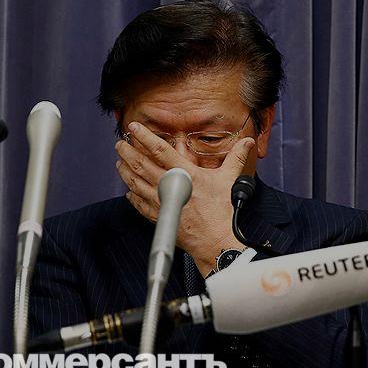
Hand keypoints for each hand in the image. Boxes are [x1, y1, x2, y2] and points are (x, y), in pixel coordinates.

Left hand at [115, 121, 254, 275]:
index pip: (160, 150)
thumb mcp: (230, 179)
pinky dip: (132, 196)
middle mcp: (171, 186)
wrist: (215, 240)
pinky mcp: (159, 217)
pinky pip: (140, 204)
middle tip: (120, 143)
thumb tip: (247, 143)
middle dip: (128, 152)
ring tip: (120, 162)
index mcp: (186, 173)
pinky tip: (129, 190)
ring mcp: (162, 202)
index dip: (145, 137)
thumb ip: (236, 157)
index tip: (135, 128)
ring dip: (126, 170)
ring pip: (136, 182)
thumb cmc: (221, 212)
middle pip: (142, 165)